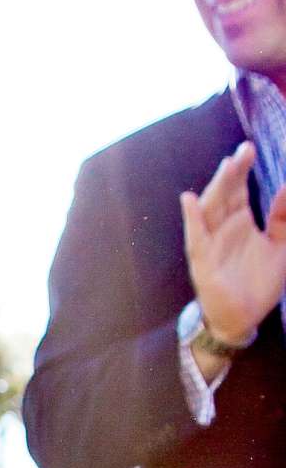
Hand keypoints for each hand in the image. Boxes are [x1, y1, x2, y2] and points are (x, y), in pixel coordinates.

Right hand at [180, 143, 285, 346]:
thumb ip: (283, 220)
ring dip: (216, 188)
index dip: (242, 169)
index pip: (238, 189)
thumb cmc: (258, 283)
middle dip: (232, 173)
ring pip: (210, 211)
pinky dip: (192, 220)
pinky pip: (196, 239)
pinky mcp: (203, 264)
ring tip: (226, 167)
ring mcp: (211, 245)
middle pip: (224, 194)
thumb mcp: (280, 247)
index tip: (249, 148)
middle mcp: (222, 229)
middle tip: (243, 151)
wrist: (244, 319)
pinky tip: (190, 201)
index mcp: (240, 222)